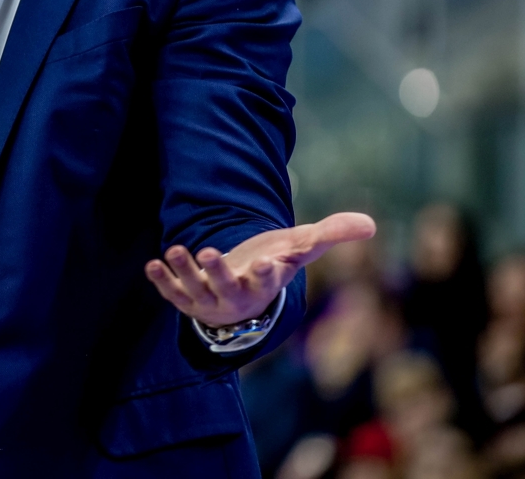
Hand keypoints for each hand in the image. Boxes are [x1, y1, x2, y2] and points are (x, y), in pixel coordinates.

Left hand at [145, 212, 375, 327]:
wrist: (244, 289)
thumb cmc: (274, 263)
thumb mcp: (301, 246)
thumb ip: (332, 234)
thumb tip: (370, 224)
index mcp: (266, 285)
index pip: (269, 281)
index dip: (268, 273)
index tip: (268, 262)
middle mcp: (237, 297)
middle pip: (227, 288)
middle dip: (217, 272)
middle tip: (208, 252)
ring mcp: (210, 300)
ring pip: (195, 291)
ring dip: (185, 272)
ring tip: (174, 249)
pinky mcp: (187, 299)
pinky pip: (173, 294)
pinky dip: (162, 281)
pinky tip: (153, 263)